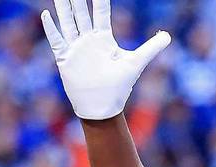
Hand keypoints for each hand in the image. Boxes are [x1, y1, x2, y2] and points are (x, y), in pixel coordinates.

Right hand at [41, 0, 170, 120]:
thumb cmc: (118, 86)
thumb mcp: (136, 62)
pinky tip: (46, 14)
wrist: (102, 107)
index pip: (100, 11)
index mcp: (103, 38)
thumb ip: (151, 48)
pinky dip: (51, 28)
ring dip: (63, 7)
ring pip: (67, 22)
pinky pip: (56, 40)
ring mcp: (75, 48)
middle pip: (81, 12)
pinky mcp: (65, 59)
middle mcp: (87, 39)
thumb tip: (168, 35)